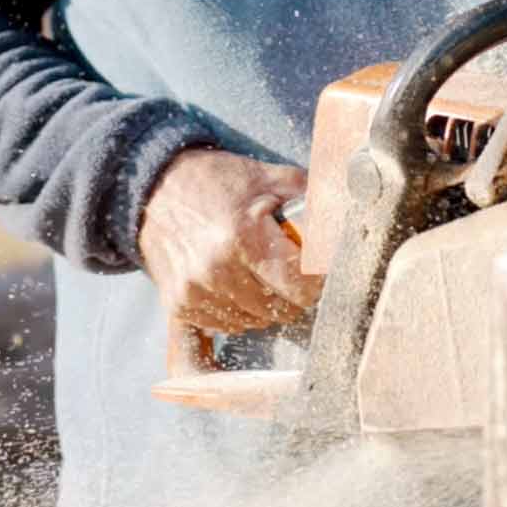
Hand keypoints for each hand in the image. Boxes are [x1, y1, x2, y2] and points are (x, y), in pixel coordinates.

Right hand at [138, 148, 322, 333]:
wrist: (154, 188)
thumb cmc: (219, 181)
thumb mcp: (270, 178)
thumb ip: (314, 198)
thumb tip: (352, 214)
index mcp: (243, 236)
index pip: (300, 286)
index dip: (317, 281)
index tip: (320, 270)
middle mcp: (216, 270)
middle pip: (280, 309)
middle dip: (294, 294)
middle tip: (292, 269)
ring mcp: (194, 292)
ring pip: (256, 322)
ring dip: (267, 306)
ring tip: (263, 273)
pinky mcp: (179, 306)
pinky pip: (226, 328)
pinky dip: (240, 314)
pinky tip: (240, 289)